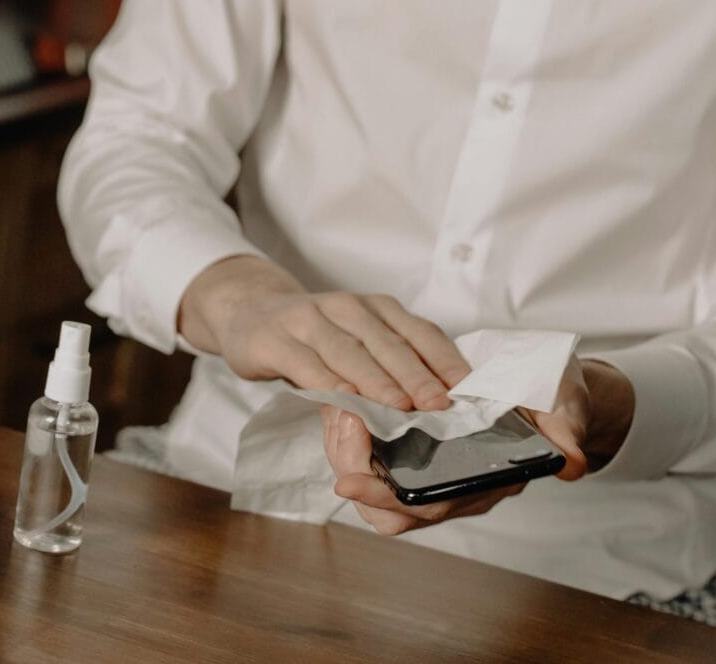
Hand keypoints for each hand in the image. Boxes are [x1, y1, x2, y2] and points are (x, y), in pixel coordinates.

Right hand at [178, 256, 470, 409]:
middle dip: (417, 375)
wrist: (247, 310)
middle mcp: (347, 307)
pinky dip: (328, 383)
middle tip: (440, 405)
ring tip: (401, 407)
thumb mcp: (357, 340)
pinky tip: (346, 402)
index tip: (468, 390)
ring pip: (350, 352)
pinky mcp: (274, 339)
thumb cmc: (315, 335)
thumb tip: (440, 402)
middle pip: (389, 343)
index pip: (420, 332)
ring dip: (377, 381)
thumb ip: (390, 363)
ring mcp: (308, 319)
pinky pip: (306, 363)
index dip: (445, 361)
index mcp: (376, 308)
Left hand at [322, 356, 634, 533]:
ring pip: (372, 480)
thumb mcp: (563, 404)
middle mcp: (452, 486)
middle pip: (386, 505)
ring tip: (341, 406)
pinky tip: (346, 400)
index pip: (429, 507)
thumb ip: (565, 430)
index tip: (350, 480)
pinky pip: (370, 453)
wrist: (547, 386)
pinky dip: (351, 431)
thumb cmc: (551, 398)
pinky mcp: (412, 448)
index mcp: (484, 482)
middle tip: (341, 422)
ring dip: (345, 448)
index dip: (386, 499)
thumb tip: (571, 462)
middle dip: (352, 468)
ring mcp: (430, 470)